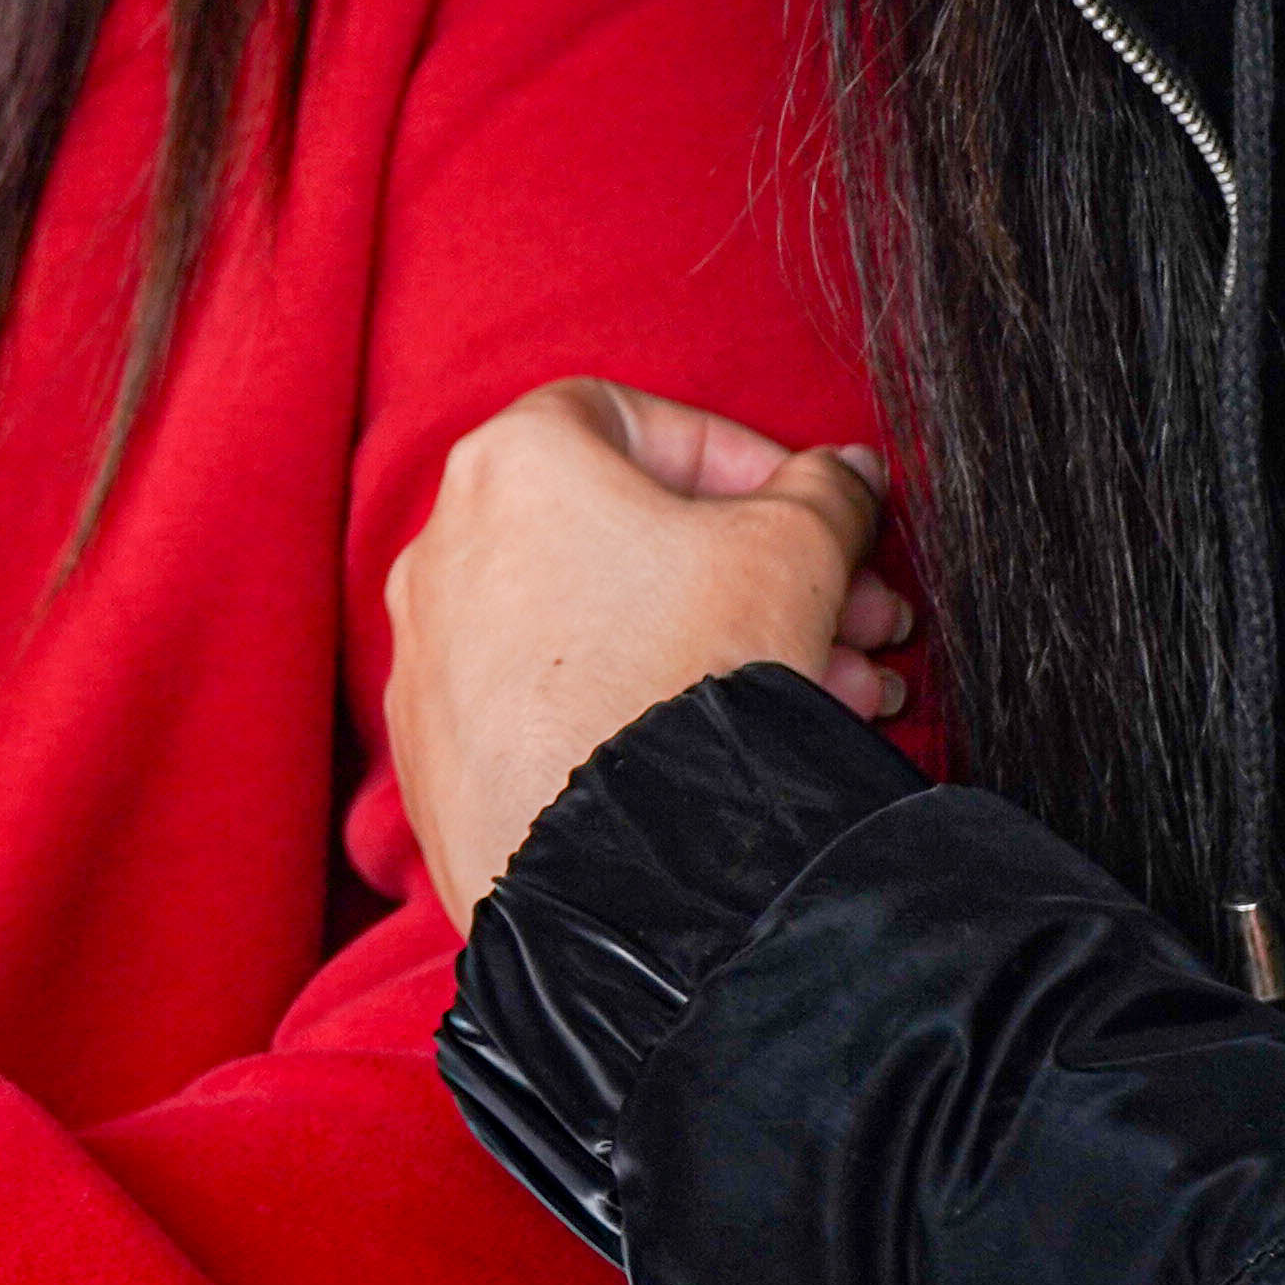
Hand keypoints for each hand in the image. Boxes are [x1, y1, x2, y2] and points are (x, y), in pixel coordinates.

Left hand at [383, 380, 901, 913]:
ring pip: (602, 628)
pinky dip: (641, 708)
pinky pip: (556, 707)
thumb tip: (842, 475)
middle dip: (759, 571)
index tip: (805, 508)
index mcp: (509, 464)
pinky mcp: (440, 759)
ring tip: (831, 692)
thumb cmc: (689, 677)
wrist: (617, 867)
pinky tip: (735, 753)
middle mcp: (445, 551)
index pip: (631, 417)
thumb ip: (824, 494)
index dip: (735, 455)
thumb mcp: (795, 554)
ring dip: (719, 645)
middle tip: (853, 617)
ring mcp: (430, 661)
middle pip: (628, 536)